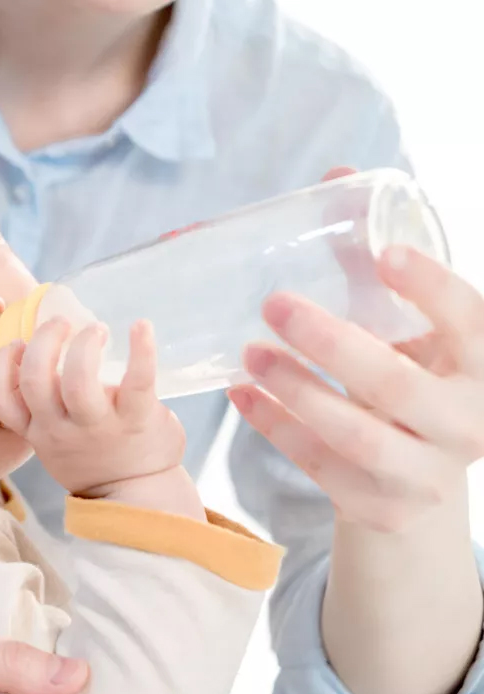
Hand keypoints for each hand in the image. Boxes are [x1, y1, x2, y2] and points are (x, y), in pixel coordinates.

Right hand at [0, 318, 185, 496]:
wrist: (137, 496)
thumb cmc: (95, 460)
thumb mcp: (53, 445)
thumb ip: (40, 411)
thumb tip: (32, 357)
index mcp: (39, 431)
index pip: (2, 400)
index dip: (0, 366)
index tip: (15, 344)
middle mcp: (61, 429)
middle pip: (35, 379)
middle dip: (43, 341)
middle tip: (61, 322)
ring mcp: (98, 425)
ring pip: (78, 381)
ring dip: (84, 344)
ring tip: (97, 329)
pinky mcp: (136, 419)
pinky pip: (138, 380)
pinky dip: (142, 348)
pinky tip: (142, 326)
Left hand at [229, 237, 483, 532]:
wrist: (417, 482)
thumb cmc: (410, 379)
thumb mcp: (409, 333)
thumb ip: (373, 268)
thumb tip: (336, 178)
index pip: (473, 324)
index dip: (434, 290)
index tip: (385, 255)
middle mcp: (468, 424)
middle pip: (397, 386)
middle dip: (331, 343)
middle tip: (274, 304)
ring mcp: (426, 475)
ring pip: (356, 436)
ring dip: (295, 391)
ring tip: (249, 352)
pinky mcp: (382, 507)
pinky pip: (321, 468)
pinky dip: (275, 429)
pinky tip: (241, 394)